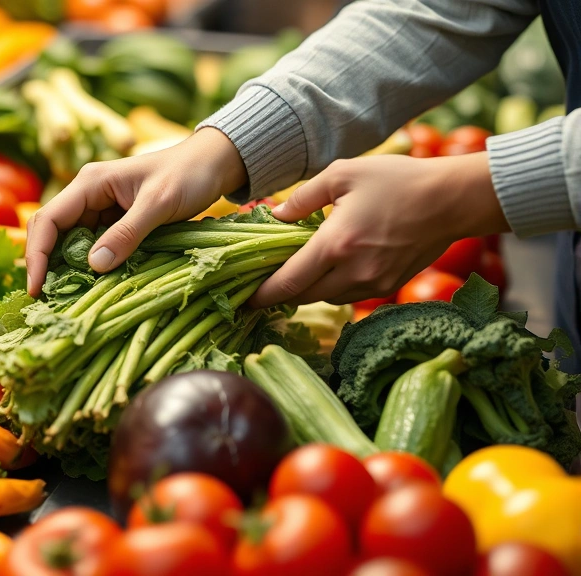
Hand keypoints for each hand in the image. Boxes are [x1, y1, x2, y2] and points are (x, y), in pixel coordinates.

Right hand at [25, 128, 246, 295]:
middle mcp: (87, 195)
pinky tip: (87, 288)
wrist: (213, 163)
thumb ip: (128, 233)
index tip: (37, 289)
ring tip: (61, 301)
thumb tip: (94, 265)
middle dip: (44, 265)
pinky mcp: (114, 222)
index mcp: (90, 183)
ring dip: (64, 269)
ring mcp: (100, 209)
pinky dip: (86, 267)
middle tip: (44, 301)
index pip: (48, 220)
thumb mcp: (160, 204)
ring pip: (69, 243)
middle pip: (51, 232)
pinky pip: (91, 247)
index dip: (37, 255)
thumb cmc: (188, 175)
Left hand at [248, 153, 509, 307]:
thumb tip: (275, 216)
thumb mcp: (342, 174)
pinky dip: (332, 286)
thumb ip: (302, 198)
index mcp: (335, 245)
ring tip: (293, 273)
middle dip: (281, 293)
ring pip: (326, 298)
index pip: (288, 282)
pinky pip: (348, 295)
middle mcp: (353, 272)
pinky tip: (328, 269)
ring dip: (308, 289)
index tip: (244, 299)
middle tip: (262, 284)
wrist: (452, 199)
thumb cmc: (396, 180)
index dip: (262, 294)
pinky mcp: (388, 287)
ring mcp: (373, 284)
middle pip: (303, 296)